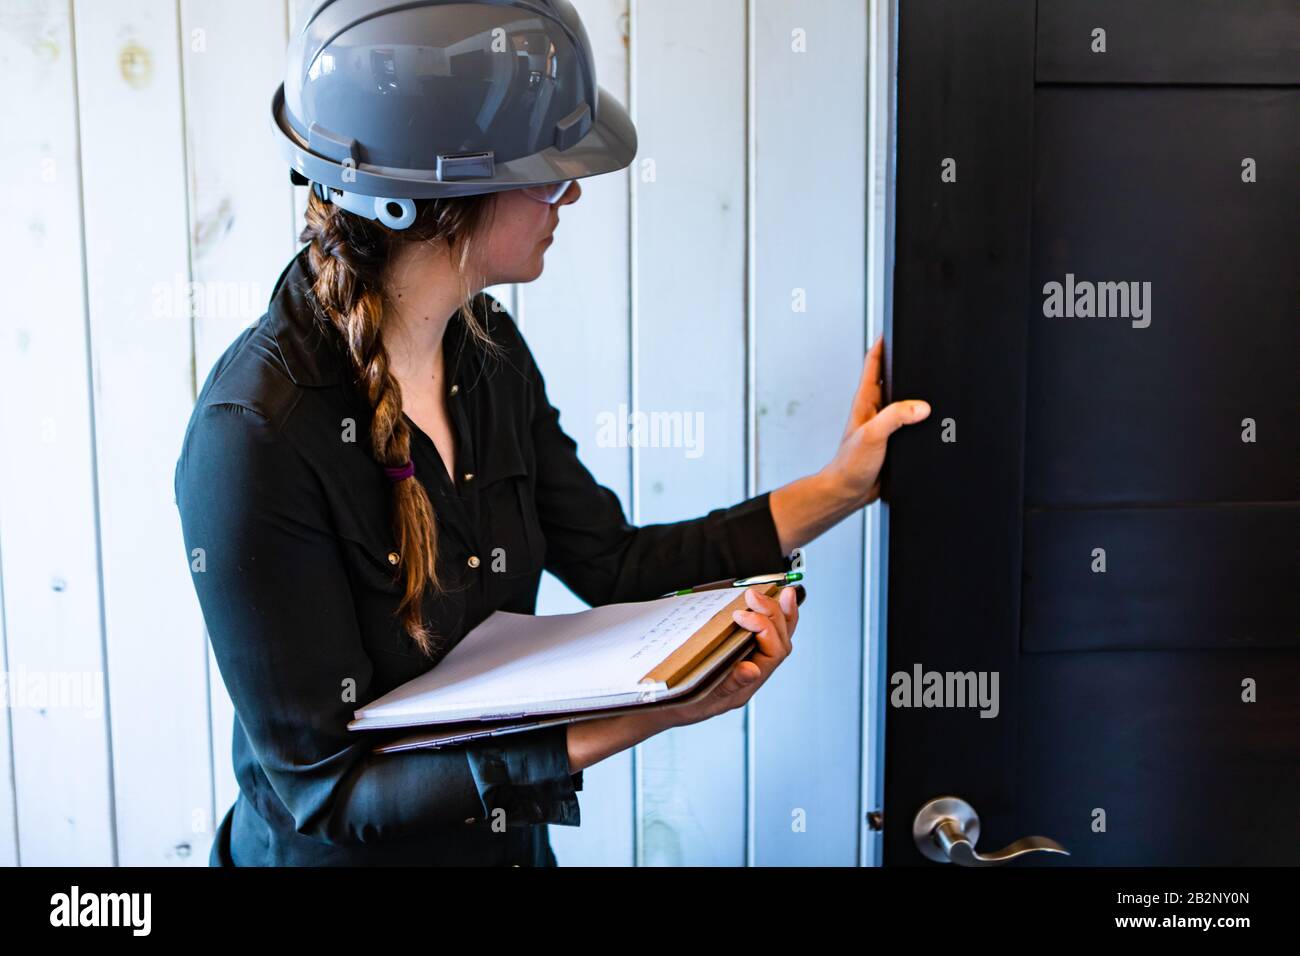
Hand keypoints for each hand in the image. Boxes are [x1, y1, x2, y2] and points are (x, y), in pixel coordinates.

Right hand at [658, 585, 799, 728]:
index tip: (740, 615)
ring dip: (780, 613)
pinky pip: (768, 633)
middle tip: (753, 595)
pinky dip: (774, 616)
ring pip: (779, 636)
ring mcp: (754, 659)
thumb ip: (731, 683)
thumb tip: (751, 670)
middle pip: (780, 639)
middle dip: (772, 613)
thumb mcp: (707, 696)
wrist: (676, 704)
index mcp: (751, 681)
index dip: (762, 628)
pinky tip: (777, 601)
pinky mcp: (745, 648)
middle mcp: (757, 669)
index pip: (772, 652)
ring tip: (782, 592)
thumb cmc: (691, 702)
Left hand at [820, 335, 929, 506]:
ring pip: (904, 403)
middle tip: (921, 349)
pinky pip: (910, 424)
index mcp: (866, 402)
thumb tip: (921, 406)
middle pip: (892, 379)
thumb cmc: (850, 465)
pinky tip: (933, 421)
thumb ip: (895, 417)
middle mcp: (875, 410)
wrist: (848, 493)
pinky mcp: (894, 442)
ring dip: (917, 394)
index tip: (893, 327)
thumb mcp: (873, 436)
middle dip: (905, 364)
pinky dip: (921, 420)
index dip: (882, 343)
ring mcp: (884, 426)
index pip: (873, 364)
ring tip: (934, 381)